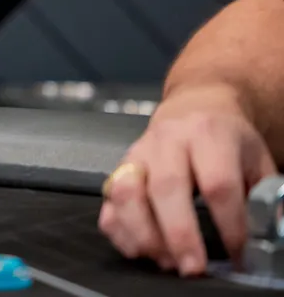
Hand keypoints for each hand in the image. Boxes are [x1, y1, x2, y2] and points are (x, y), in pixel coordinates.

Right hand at [99, 83, 276, 275]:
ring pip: (127, 193)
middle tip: (193, 268)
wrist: (193, 108)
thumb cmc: (227, 140)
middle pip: (167, 187)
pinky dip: (119, 230)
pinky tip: (141, 250)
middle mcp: (167, 140)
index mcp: (208, 134)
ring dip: (144, 234)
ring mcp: (137, 153)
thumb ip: (266, 196)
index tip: (239, 254)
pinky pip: (108, 202)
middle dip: (180, 234)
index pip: (217, 183)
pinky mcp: (117, 168)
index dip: (229, 224)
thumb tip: (271, 232)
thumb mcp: (257, 160)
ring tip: (166, 262)